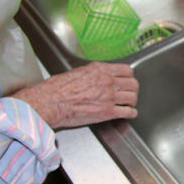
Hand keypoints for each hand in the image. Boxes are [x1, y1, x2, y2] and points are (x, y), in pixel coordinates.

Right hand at [11, 62, 138, 128]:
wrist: (50, 103)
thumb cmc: (57, 89)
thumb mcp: (78, 72)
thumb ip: (94, 73)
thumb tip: (99, 76)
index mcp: (100, 69)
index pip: (127, 70)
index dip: (129, 77)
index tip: (128, 81)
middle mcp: (107, 81)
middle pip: (133, 84)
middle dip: (132, 90)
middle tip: (130, 94)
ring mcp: (109, 96)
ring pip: (132, 97)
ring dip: (132, 102)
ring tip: (130, 104)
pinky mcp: (107, 112)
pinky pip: (127, 112)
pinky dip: (131, 113)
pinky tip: (129, 114)